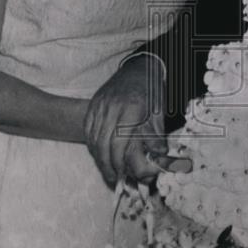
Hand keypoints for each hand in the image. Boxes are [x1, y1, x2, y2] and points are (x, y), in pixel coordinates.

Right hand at [84, 56, 168, 186]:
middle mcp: (111, 107)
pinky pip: (88, 131)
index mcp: (131, 108)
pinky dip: (92, 146)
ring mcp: (99, 105)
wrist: (140, 67)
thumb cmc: (153, 91)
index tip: (124, 175)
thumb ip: (156, 140)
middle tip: (114, 180)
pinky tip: (100, 155)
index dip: (119, 162)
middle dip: (107, 166)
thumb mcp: (159, 115)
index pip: (119, 141)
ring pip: (93, 139)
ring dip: (99, 159)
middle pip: (103, 144)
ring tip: (108, 172)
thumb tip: (156, 165)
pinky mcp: (93, 106)